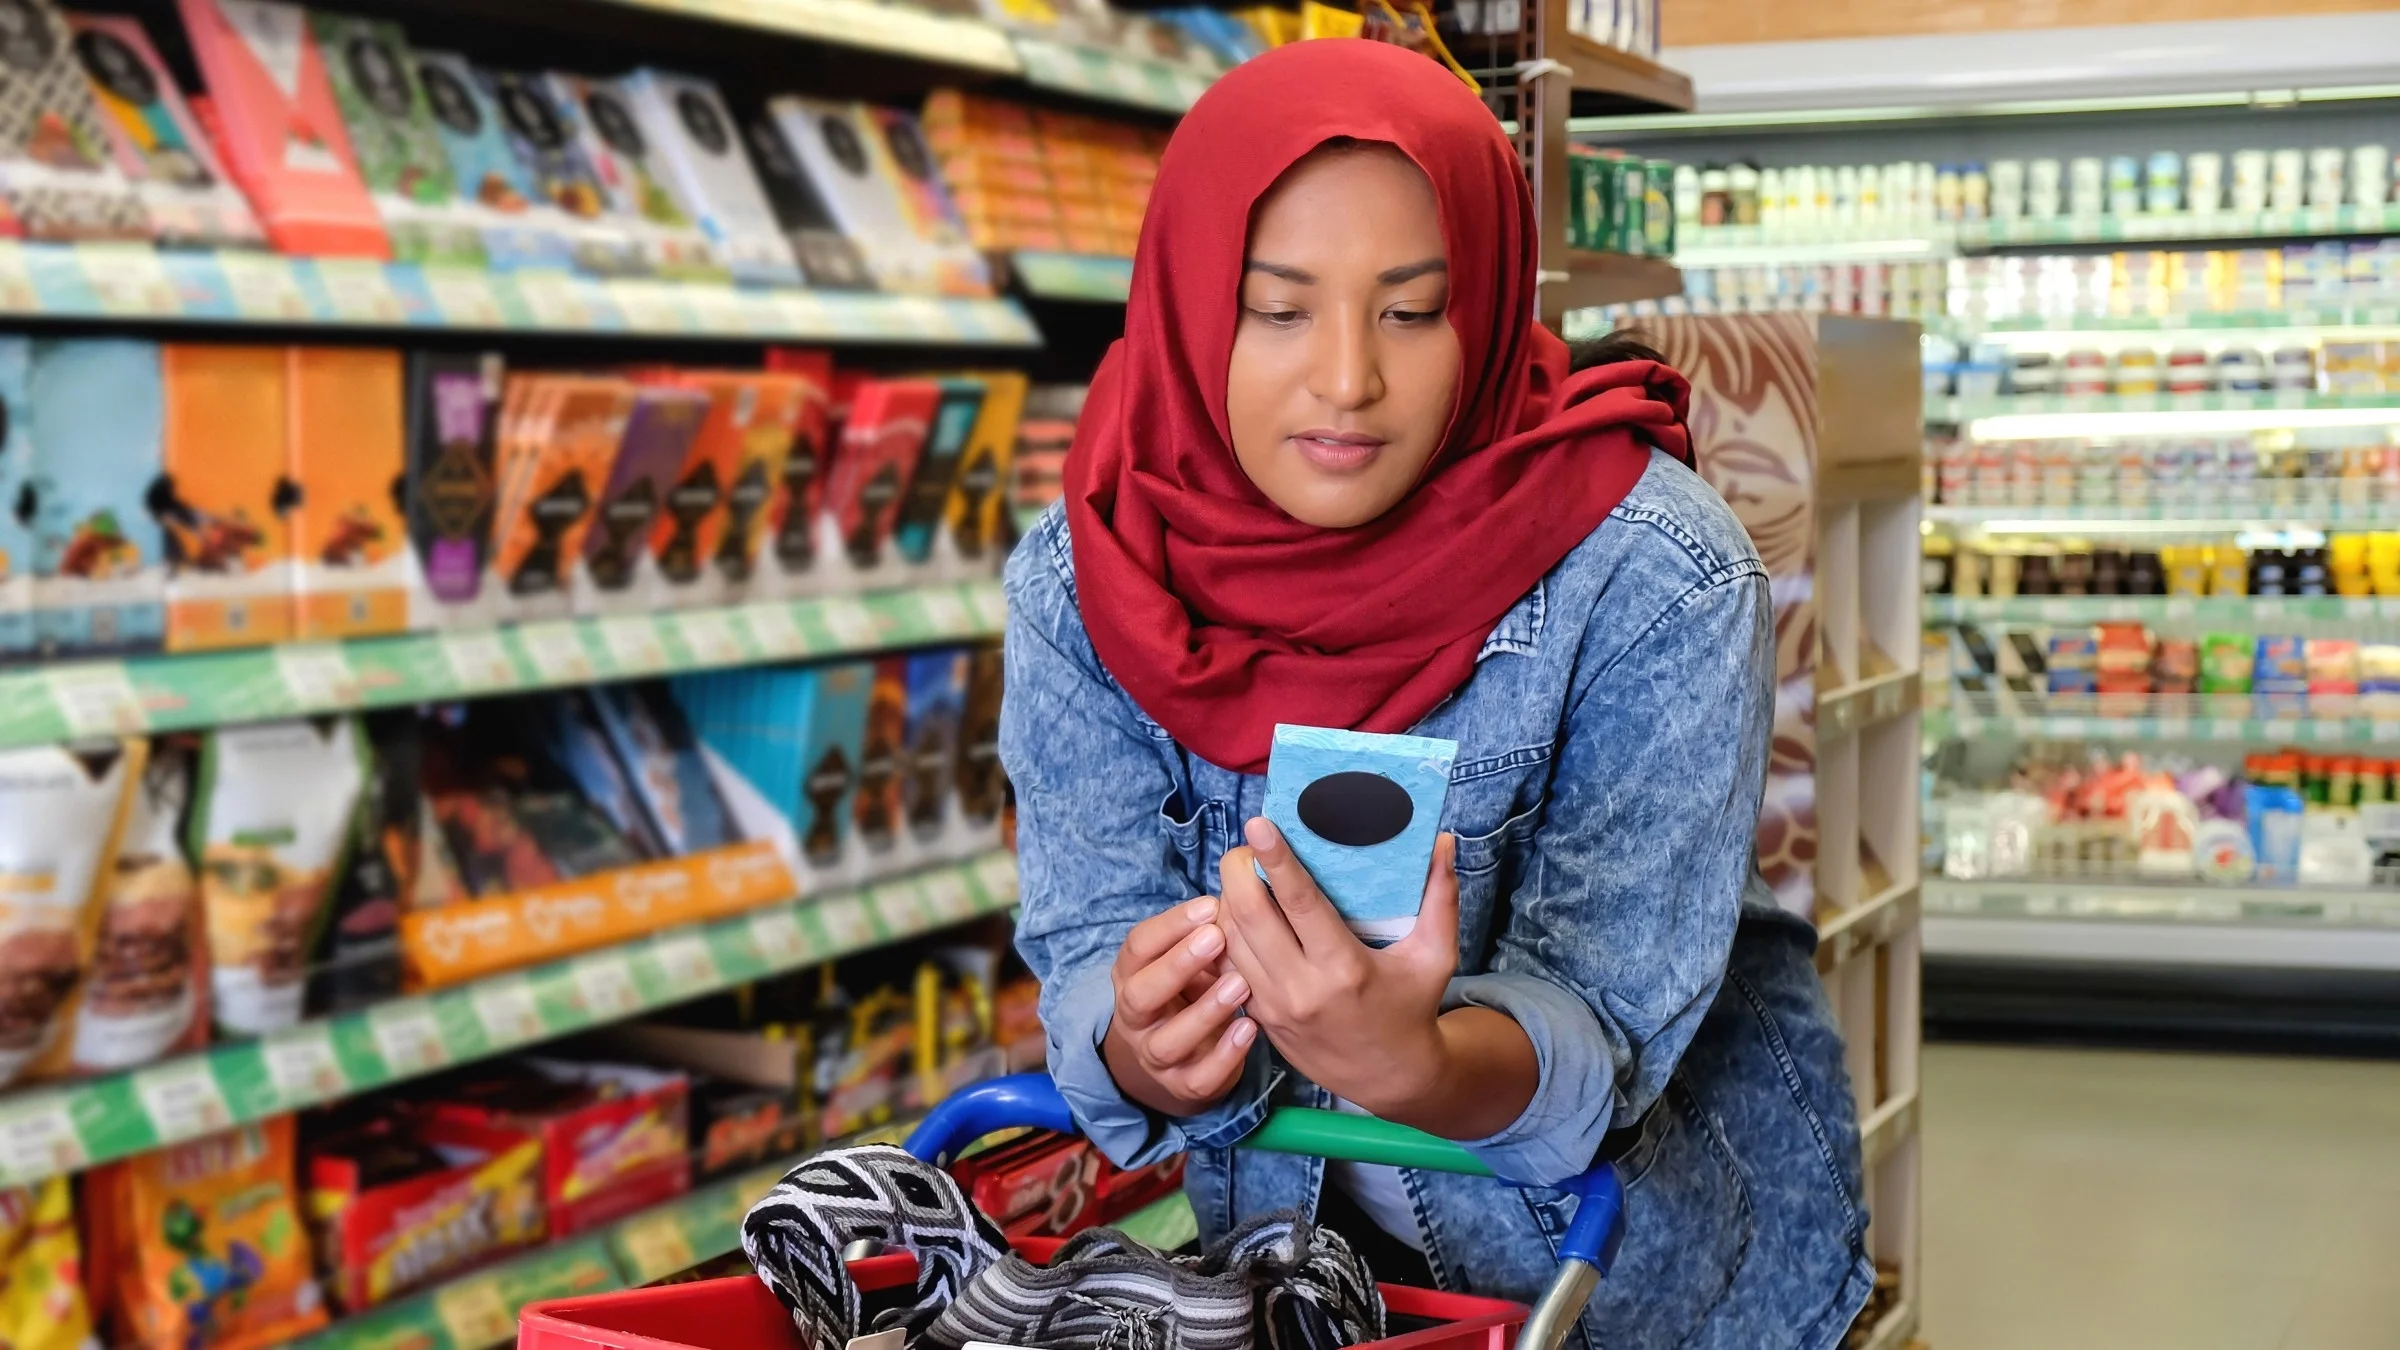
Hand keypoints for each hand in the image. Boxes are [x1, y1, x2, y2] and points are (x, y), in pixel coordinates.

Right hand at [1102, 897, 1256, 1117]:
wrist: (1182, 1056)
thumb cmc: (1190, 989)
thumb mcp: (1189, 959)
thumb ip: (1205, 933)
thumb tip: (1242, 886)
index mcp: (1132, 975)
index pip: (1138, 947)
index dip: (1170, 926)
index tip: (1210, 905)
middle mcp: (1135, 1017)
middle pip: (1141, 994)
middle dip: (1176, 965)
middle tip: (1216, 938)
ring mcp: (1156, 1055)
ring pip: (1168, 1041)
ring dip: (1204, 1012)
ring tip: (1240, 985)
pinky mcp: (1183, 1086)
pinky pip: (1199, 1077)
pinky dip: (1224, 1055)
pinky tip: (1250, 1028)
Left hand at [1216, 819, 1460, 1119]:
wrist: (1389, 1078)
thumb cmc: (1412, 1007)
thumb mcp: (1436, 956)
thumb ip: (1441, 897)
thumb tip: (1443, 842)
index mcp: (1344, 968)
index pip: (1299, 904)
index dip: (1275, 860)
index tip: (1258, 824)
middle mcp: (1301, 988)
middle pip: (1248, 915)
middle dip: (1237, 870)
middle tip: (1246, 845)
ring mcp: (1274, 1006)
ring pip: (1229, 938)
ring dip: (1228, 898)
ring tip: (1243, 873)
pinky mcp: (1259, 1016)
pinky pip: (1229, 964)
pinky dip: (1227, 933)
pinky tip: (1240, 912)